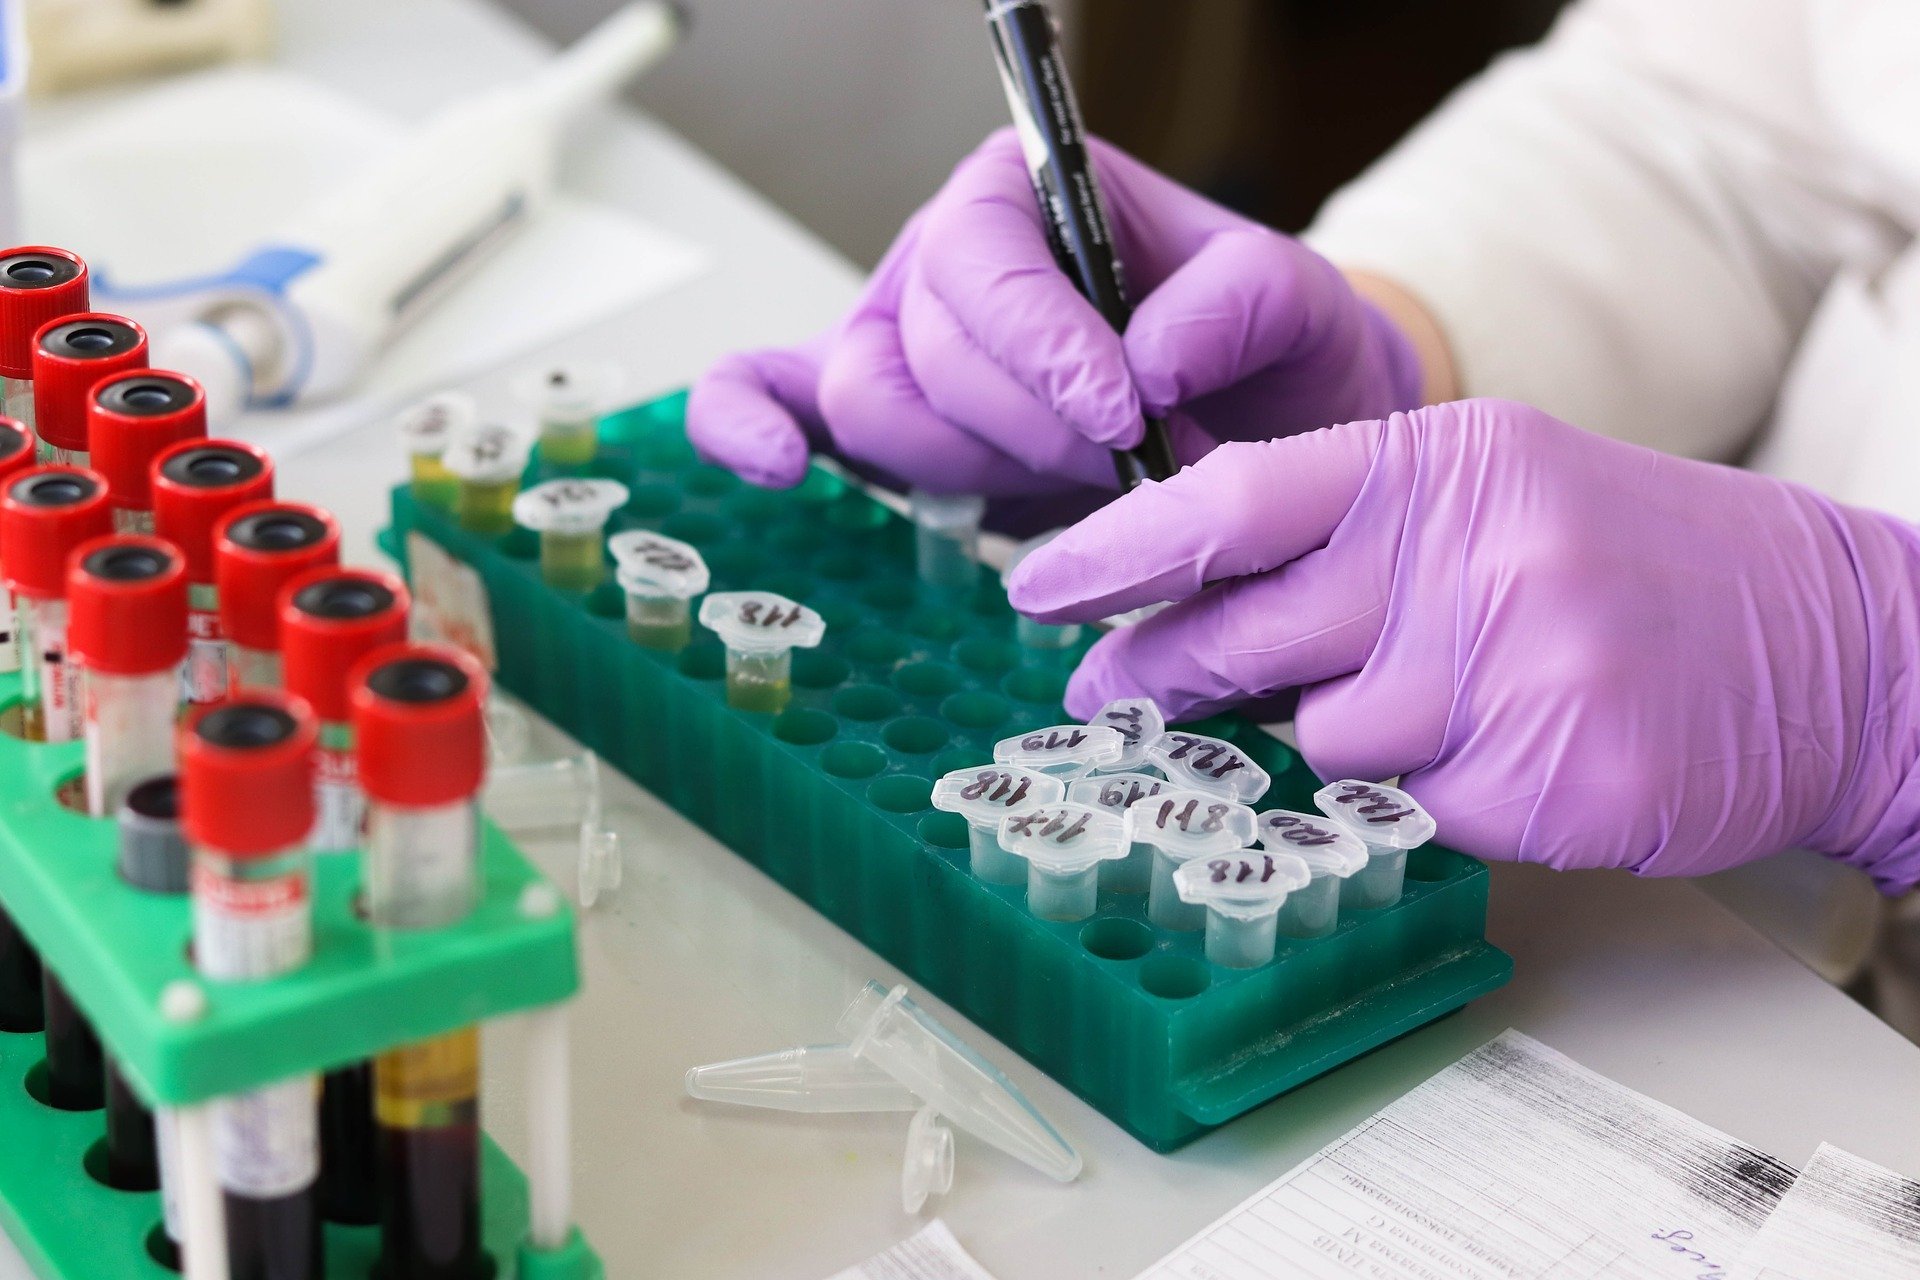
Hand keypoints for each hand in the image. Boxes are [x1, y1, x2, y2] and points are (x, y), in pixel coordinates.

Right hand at [687, 129, 1421, 509]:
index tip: (1124, 411)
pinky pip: (768, 398)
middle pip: (924, 352)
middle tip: (1132, 455)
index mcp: (1022, 196)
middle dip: (1033, 428)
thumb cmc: (1265, 355)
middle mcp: (944, 264)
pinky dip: (748, 425)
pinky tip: (780, 469)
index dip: (1041, 344)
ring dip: (982, 467)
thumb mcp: (1295, 304)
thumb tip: (1148, 355)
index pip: (980, 259)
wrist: (1263, 431)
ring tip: (1080, 473)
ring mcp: (899, 343)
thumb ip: (1241, 300)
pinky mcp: (880, 424)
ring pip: (875, 412)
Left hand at [1006, 399, 1919, 883]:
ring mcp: (1512, 666)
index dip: (1118, 548)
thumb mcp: (1493, 496)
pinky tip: (1507, 752)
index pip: (1233, 497)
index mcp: (1440, 462)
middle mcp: (1467, 553)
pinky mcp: (1548, 773)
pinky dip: (1432, 793)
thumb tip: (1194, 605)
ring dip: (1344, 738)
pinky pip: (1412, 807)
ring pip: (1325, 737)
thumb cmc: (1635, 563)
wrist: (1836, 641)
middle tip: (1110, 692)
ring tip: (1440, 703)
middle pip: (1246, 632)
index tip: (1039, 587)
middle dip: (1160, 671)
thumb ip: (1349, 538)